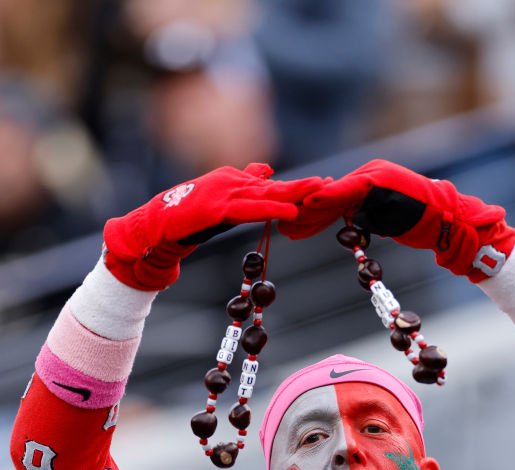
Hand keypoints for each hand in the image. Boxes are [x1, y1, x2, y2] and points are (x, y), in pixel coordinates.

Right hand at [103, 164, 323, 289]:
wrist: (156, 225)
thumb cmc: (186, 217)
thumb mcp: (222, 201)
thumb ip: (244, 186)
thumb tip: (267, 170)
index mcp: (233, 180)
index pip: (271, 184)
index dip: (296, 186)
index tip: (323, 185)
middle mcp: (231, 182)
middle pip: (273, 185)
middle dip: (301, 185)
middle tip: (329, 184)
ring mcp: (223, 192)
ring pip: (265, 194)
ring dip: (293, 192)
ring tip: (318, 191)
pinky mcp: (215, 208)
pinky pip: (249, 209)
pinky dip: (270, 209)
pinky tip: (290, 211)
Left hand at [282, 159, 512, 278]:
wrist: (447, 219)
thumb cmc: (420, 224)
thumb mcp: (384, 221)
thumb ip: (364, 217)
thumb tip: (346, 225)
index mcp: (367, 185)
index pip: (333, 202)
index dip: (311, 216)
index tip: (292, 229)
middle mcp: (367, 176)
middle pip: (329, 197)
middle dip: (305, 214)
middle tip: (283, 228)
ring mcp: (373, 176)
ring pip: (335, 194)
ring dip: (311, 209)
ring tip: (290, 222)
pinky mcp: (379, 180)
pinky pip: (350, 189)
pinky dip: (331, 196)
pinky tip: (312, 202)